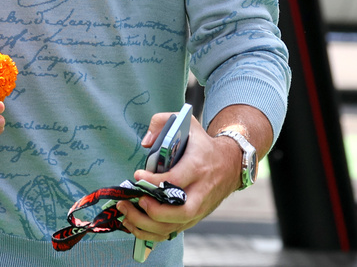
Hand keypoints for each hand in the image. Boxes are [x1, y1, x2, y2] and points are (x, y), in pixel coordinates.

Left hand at [114, 112, 242, 243]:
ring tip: (126, 213)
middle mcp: (201, 191)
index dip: (154, 181)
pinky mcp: (195, 218)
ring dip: (147, 225)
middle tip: (134, 200)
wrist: (230, 163)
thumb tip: (145, 143)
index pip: (177, 179)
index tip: (137, 174)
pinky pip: (173, 232)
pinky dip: (152, 233)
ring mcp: (199, 208)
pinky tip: (133, 224)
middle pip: (181, 212)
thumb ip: (161, 122)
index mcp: (198, 166)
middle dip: (154, 211)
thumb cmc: (201, 143)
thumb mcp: (186, 123)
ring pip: (176, 226)